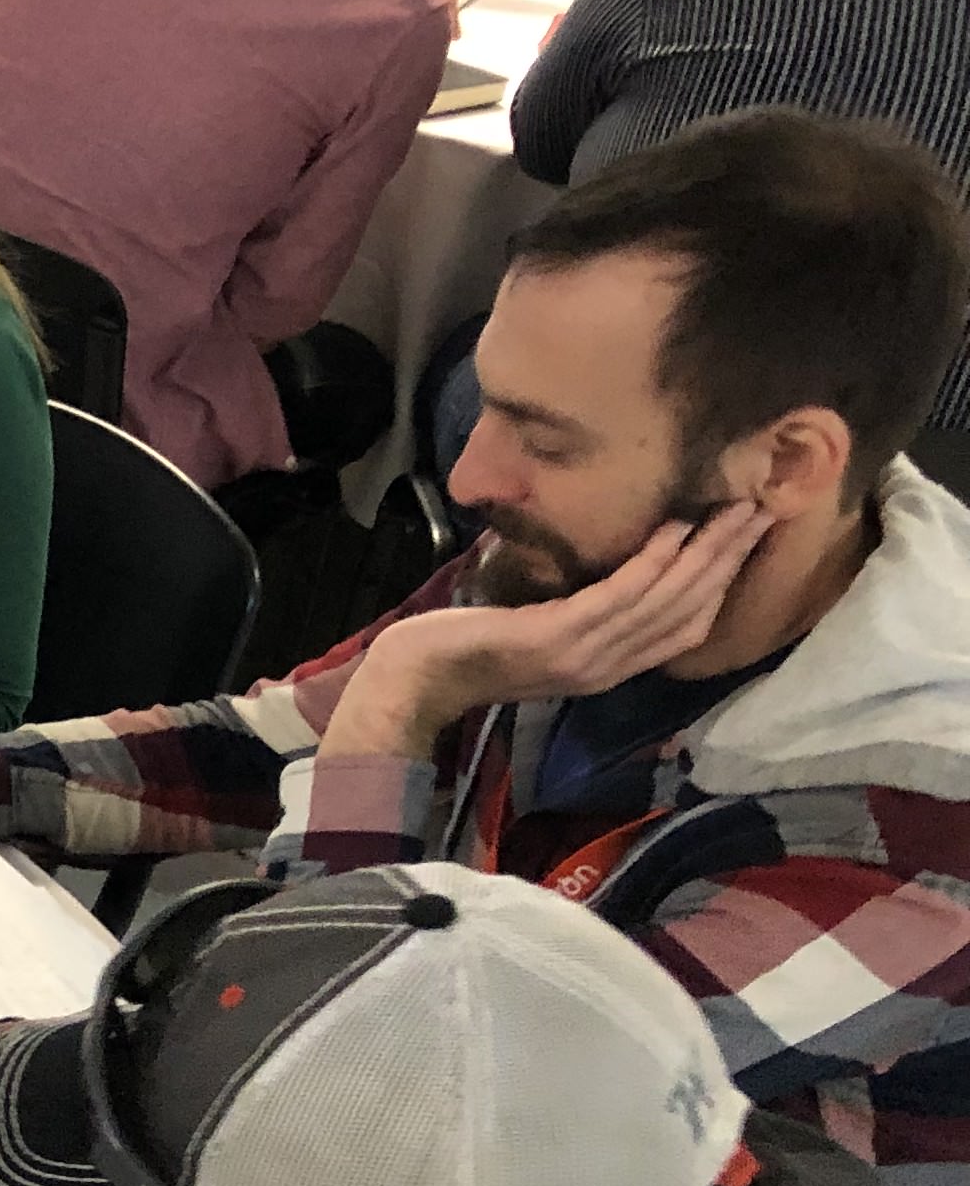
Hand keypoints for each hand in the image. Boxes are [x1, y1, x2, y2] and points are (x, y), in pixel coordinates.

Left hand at [320, 502, 770, 761]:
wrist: (417, 677)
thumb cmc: (473, 644)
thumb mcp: (544, 630)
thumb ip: (586, 612)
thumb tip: (622, 569)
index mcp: (610, 665)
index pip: (688, 626)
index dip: (727, 581)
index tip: (754, 536)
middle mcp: (608, 665)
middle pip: (690, 609)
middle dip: (732, 558)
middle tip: (768, 507)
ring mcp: (585, 655)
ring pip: (665, 600)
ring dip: (708, 554)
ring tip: (739, 509)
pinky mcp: (555, 638)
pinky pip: (618, 597)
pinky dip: (652, 564)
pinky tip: (676, 529)